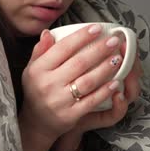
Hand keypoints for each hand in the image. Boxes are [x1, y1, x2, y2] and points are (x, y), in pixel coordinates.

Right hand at [18, 24, 129, 150]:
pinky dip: (104, 91)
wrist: (36, 122)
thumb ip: (40, 50)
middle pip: (79, 63)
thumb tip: (48, 32)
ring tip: (118, 58)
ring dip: (105, 69)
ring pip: (88, 81)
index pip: (62, 48)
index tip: (96, 28)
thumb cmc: (36, 90)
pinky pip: (91, 101)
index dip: (81, 37)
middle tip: (114, 40)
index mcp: (39, 69)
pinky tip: (116, 82)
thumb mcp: (31, 69)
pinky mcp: (71, 114)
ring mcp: (60, 100)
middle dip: (99, 49)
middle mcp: (48, 83)